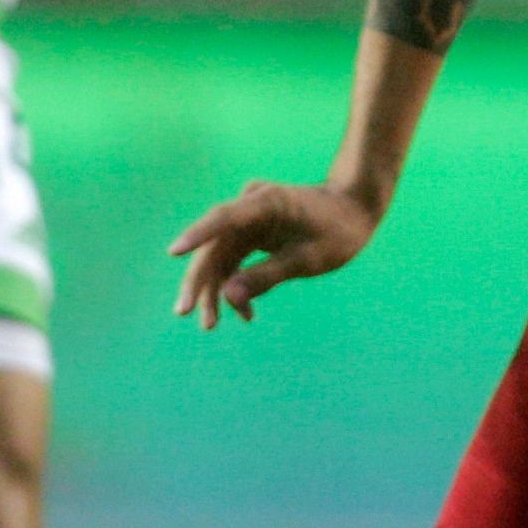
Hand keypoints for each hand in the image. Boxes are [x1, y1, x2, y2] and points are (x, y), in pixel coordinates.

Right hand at [168, 179, 380, 328]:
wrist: (353, 209)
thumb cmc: (338, 231)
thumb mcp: (308, 259)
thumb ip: (267, 276)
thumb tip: (227, 297)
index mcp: (265, 203)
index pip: (223, 218)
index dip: (197, 236)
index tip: (174, 251)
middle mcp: (249, 206)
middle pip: (214, 245)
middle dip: (200, 282)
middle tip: (185, 314)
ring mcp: (248, 218)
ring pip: (219, 255)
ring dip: (215, 289)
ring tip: (211, 324)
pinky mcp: (251, 229)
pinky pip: (233, 258)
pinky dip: (235, 284)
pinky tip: (244, 313)